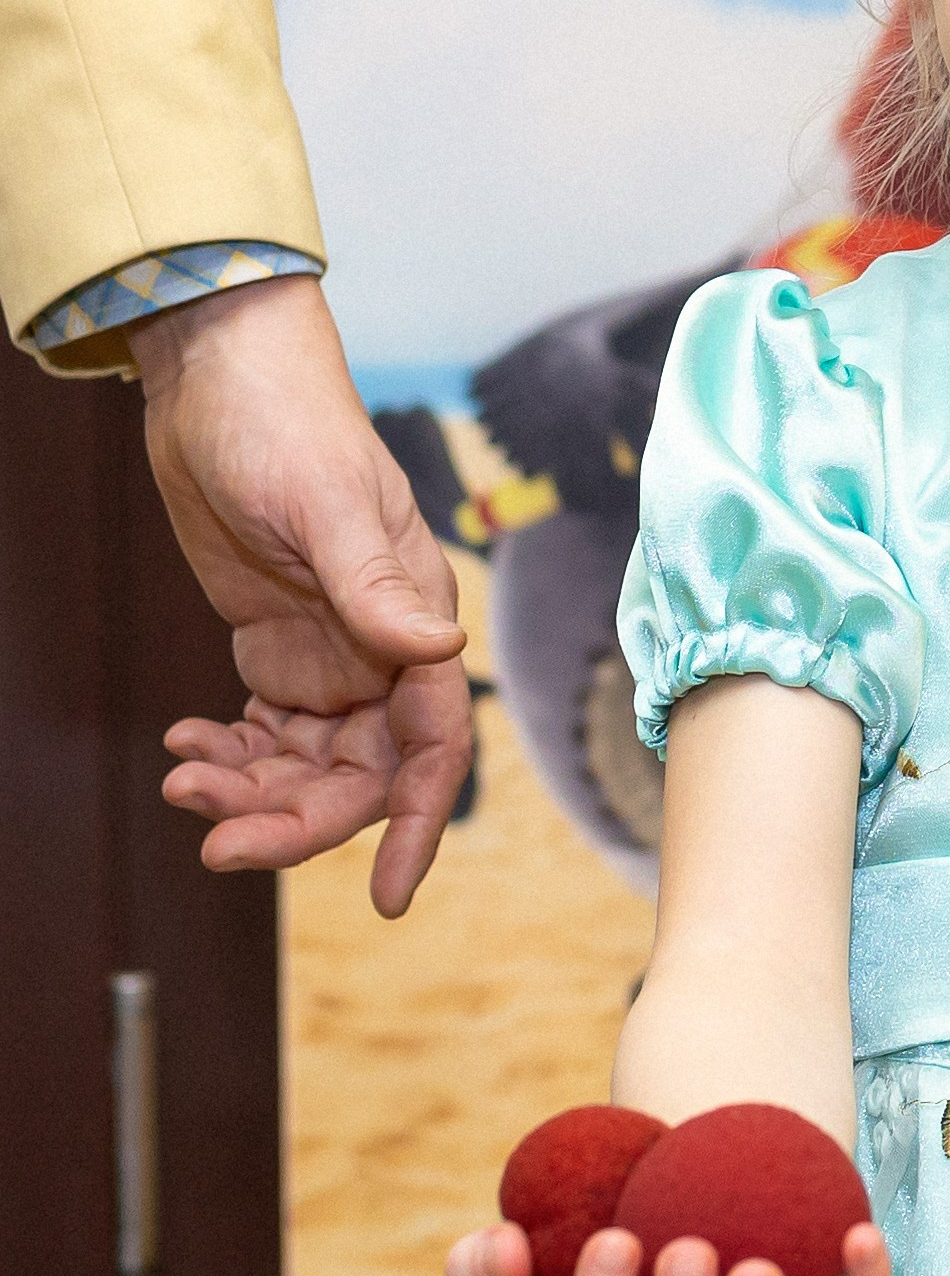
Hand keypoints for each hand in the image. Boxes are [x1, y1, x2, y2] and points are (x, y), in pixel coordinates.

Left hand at [132, 274, 471, 916]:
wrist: (219, 378)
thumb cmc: (289, 425)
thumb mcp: (329, 506)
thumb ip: (378, 589)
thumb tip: (440, 655)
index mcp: (416, 625)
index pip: (431, 749)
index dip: (412, 827)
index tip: (385, 897)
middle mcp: (382, 652)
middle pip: (356, 776)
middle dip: (294, 821)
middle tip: (216, 842)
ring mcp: (329, 652)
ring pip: (305, 764)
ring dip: (249, 791)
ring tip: (183, 783)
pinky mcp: (276, 644)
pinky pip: (263, 732)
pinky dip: (226, 755)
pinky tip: (185, 748)